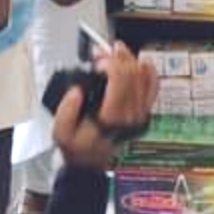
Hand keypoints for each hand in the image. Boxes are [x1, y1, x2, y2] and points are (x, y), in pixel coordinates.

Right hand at [53, 42, 157, 170]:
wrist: (91, 162)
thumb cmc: (78, 147)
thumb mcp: (61, 133)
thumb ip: (66, 111)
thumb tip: (76, 90)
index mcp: (111, 117)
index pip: (120, 79)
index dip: (109, 63)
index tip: (96, 62)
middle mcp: (130, 114)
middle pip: (132, 73)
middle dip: (117, 57)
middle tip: (103, 52)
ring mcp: (140, 113)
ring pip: (144, 76)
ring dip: (130, 59)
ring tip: (117, 52)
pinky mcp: (144, 112)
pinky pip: (153, 87)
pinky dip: (149, 72)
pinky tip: (141, 62)